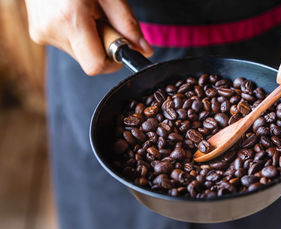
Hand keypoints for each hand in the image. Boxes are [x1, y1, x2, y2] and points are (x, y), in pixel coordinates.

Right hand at [24, 0, 152, 74]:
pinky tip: (75, 14)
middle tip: (100, 20)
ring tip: (85, 13)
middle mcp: (52, 30)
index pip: (96, 66)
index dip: (112, 62)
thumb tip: (144, 51)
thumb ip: (127, 24)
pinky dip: (77, 35)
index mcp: (71, 19)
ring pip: (79, 54)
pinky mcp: (37, 33)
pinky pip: (67, 45)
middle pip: (89, 61)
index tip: (119, 46)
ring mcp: (42, 33)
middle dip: (102, 46)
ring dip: (89, 39)